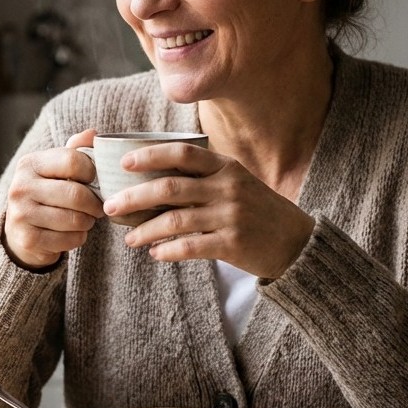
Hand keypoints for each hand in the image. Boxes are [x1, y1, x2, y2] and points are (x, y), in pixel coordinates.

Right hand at [2, 129, 105, 268]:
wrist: (21, 232)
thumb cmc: (46, 195)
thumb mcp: (56, 169)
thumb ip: (75, 150)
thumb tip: (93, 134)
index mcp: (29, 163)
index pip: (72, 160)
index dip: (92, 172)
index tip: (94, 181)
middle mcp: (20, 187)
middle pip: (76, 194)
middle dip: (95, 203)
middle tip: (98, 207)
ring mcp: (21, 214)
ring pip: (75, 219)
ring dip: (88, 222)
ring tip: (86, 219)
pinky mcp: (27, 239)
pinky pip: (70, 239)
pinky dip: (79, 238)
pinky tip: (73, 233)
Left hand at [102, 144, 314, 278]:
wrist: (297, 243)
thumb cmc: (258, 211)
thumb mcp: (237, 182)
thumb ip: (203, 177)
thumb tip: (152, 180)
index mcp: (226, 167)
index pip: (182, 153)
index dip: (150, 155)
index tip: (124, 163)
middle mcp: (228, 187)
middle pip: (170, 187)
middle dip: (134, 197)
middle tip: (110, 207)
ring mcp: (231, 216)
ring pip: (175, 220)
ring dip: (146, 230)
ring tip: (129, 240)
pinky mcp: (233, 244)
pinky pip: (190, 247)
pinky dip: (168, 251)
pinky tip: (155, 254)